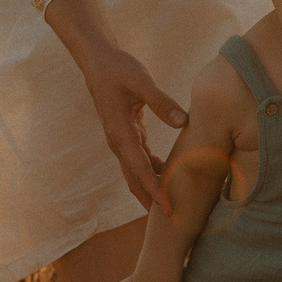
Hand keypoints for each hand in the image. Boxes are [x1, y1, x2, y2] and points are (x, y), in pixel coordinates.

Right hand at [46, 0, 185, 210]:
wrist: (97, 61)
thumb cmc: (118, 68)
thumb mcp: (141, 81)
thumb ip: (162, 101)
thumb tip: (184, 122)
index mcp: (120, 134)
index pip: (140, 169)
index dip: (155, 189)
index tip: (168, 208)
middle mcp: (118, 142)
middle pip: (135, 179)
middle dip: (152, 199)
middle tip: (172, 220)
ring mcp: (121, 140)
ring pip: (136, 172)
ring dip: (152, 187)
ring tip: (173, 204)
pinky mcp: (126, 134)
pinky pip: (139, 160)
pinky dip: (152, 171)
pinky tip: (169, 174)